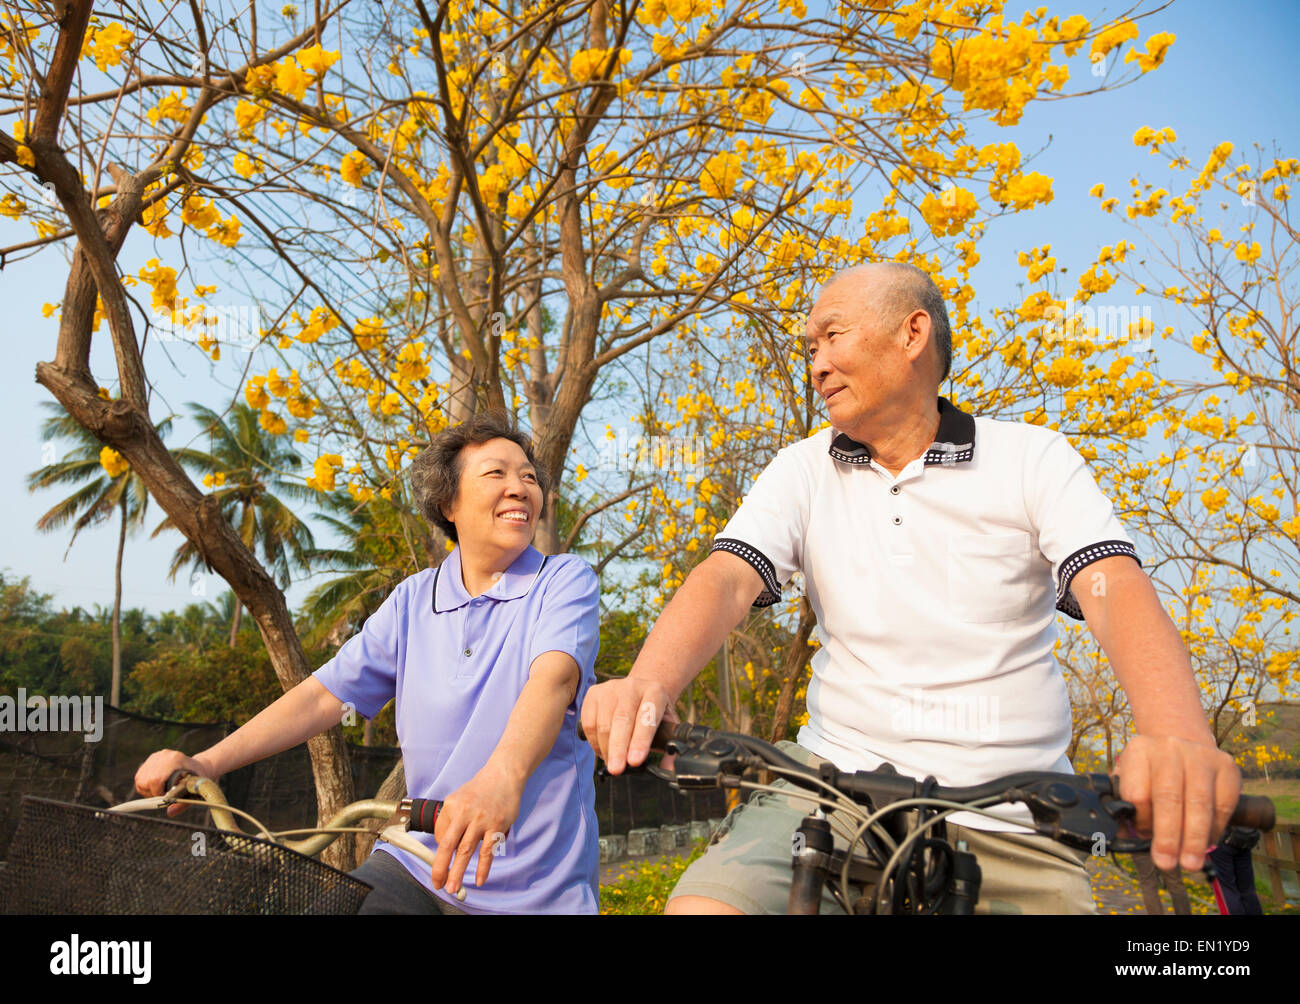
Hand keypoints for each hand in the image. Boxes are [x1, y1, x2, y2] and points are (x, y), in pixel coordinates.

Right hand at [134, 749, 217, 816]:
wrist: (201, 766)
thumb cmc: (199, 780)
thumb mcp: (195, 792)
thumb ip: (182, 804)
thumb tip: (169, 813)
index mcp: (175, 760)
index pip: (155, 780)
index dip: (158, 793)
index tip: (166, 797)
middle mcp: (164, 756)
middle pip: (145, 781)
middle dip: (152, 793)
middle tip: (164, 794)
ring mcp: (157, 756)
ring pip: (140, 780)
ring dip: (147, 790)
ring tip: (161, 790)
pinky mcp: (152, 759)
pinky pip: (140, 777)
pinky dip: (145, 785)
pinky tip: (157, 786)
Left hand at [430, 760, 522, 895]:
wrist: (503, 774)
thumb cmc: (480, 790)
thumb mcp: (459, 799)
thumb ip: (451, 820)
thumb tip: (448, 847)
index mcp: (452, 806)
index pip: (439, 835)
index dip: (440, 851)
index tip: (441, 865)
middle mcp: (464, 812)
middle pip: (448, 845)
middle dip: (441, 868)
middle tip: (437, 884)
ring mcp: (481, 819)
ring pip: (466, 850)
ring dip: (458, 871)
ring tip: (453, 888)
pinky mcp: (497, 825)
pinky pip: (488, 851)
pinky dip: (484, 868)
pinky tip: (480, 880)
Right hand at [579, 676, 674, 773]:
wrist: (639, 691)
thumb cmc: (652, 714)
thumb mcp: (667, 726)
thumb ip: (670, 747)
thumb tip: (669, 769)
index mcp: (655, 692)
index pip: (647, 716)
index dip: (640, 740)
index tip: (635, 761)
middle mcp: (632, 686)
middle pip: (622, 719)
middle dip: (619, 748)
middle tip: (617, 770)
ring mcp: (610, 688)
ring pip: (604, 723)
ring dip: (606, 749)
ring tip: (614, 764)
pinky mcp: (593, 694)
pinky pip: (589, 723)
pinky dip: (594, 742)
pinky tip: (603, 751)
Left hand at [1115, 734, 1240, 871]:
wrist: (1183, 743)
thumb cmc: (1152, 772)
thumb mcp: (1131, 779)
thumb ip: (1124, 805)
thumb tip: (1119, 836)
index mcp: (1139, 751)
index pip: (1137, 792)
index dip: (1140, 820)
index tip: (1142, 837)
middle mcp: (1169, 748)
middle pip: (1169, 797)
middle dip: (1168, 836)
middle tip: (1166, 863)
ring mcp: (1200, 755)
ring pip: (1199, 803)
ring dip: (1194, 839)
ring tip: (1190, 863)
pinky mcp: (1227, 766)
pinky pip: (1223, 804)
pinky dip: (1215, 829)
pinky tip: (1206, 842)